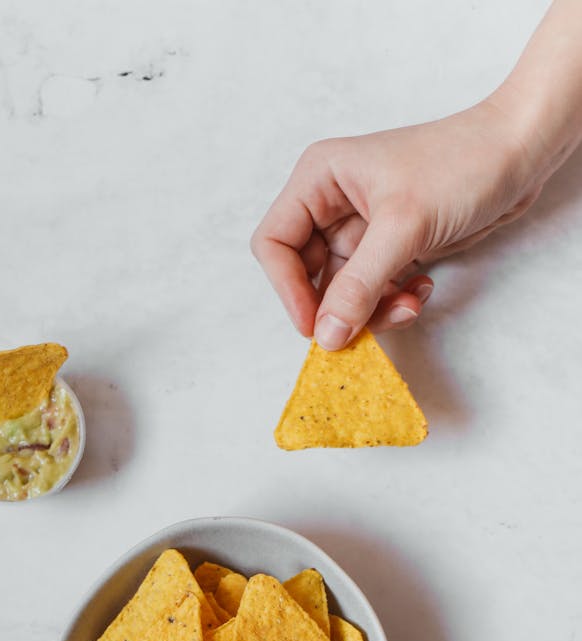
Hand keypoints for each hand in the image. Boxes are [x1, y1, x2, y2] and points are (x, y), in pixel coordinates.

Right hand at [251, 97, 540, 350]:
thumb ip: (359, 284)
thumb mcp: (404, 227)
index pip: (274, 244)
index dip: (287, 288)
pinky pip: (373, 292)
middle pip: (306, 276)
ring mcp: (361, 229)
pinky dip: (394, 301)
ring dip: (373, 309)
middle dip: (338, 306)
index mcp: (319, 179)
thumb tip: (325, 335)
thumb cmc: (462, 163)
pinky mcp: (389, 248)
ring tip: (408, 304)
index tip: (314, 325)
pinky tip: (422, 289)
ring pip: (343, 292)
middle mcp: (332, 204)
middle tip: (363, 326)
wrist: (521, 151)